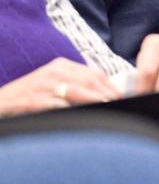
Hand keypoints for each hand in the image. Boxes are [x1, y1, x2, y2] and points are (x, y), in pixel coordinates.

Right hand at [0, 58, 119, 116]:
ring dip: (96, 102)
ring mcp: (44, 85)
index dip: (110, 86)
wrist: (1, 102)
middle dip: (107, 95)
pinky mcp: (35, 100)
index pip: (95, 73)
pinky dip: (75, 112)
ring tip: (108, 110)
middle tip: (120, 105)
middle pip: (90, 82)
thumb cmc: (31, 95)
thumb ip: (76, 84)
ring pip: (79, 93)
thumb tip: (104, 95)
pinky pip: (60, 106)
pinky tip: (85, 117)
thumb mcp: (53, 83)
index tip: (121, 97)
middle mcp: (54, 72)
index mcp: (61, 65)